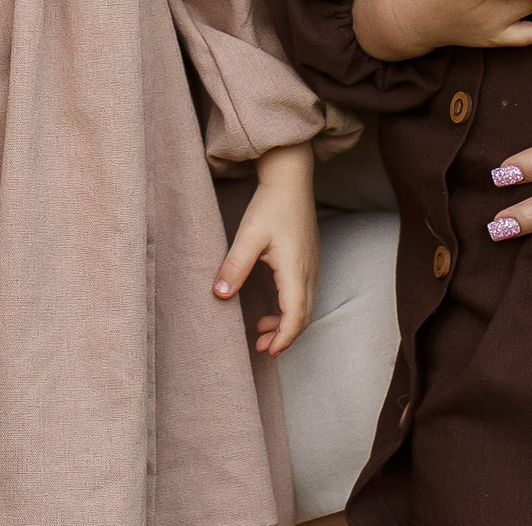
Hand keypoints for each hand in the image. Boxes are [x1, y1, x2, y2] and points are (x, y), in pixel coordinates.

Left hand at [215, 145, 316, 356]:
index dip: (284, 337)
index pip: (296, 315)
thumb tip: (219, 295)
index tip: (269, 351)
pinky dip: (290, 309)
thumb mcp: (248, 236)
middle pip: (304, 316)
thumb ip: (234, 266)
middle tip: (261, 347)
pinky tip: (271, 309)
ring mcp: (311, 266)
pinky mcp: (308, 260)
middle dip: (285, 336)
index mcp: (296, 269)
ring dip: (287, 324)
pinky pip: (304, 295)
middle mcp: (309, 271)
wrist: (291, 180)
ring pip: (306, 307)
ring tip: (262, 332)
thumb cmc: (271, 205)